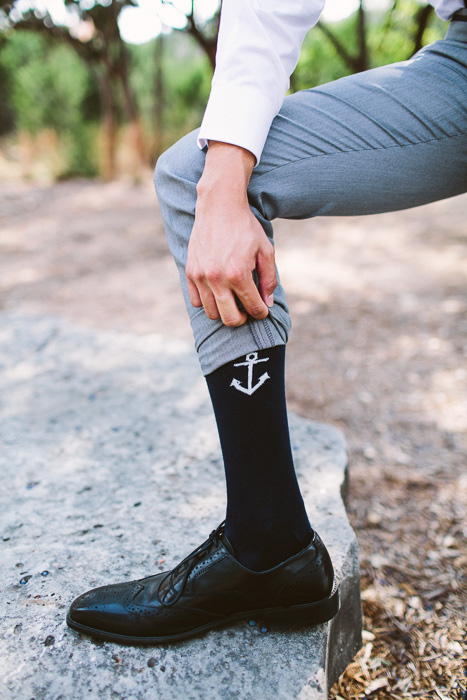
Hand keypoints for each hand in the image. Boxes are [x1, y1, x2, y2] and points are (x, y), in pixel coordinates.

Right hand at [186, 142, 276, 326]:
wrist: (219, 205)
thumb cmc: (245, 227)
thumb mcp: (266, 250)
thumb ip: (269, 279)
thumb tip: (268, 303)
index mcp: (238, 274)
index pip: (253, 308)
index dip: (261, 313)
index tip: (263, 310)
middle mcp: (217, 278)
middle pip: (230, 319)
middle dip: (243, 318)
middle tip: (248, 309)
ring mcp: (201, 277)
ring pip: (212, 313)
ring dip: (224, 311)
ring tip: (233, 300)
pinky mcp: (190, 272)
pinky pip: (196, 302)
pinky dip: (208, 302)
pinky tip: (218, 292)